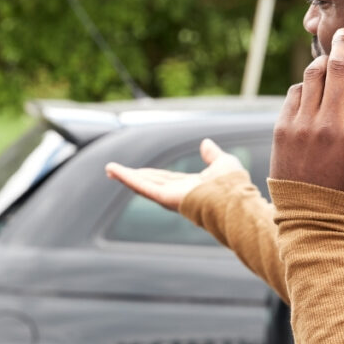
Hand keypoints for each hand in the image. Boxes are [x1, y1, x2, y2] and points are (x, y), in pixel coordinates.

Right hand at [105, 138, 245, 211]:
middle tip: (114, 171)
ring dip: (125, 176)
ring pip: (143, 185)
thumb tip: (206, 143)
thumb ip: (212, 155)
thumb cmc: (233, 186)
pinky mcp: (164, 198)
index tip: (138, 170)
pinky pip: (142, 187)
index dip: (151, 174)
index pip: (166, 179)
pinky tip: (114, 171)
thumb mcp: (223, 163)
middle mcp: (177, 193)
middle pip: (150, 182)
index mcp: (190, 187)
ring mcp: (170, 197)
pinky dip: (127, 178)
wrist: (233, 200)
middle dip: (133, 177)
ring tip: (109, 169)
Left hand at [270, 22, 343, 200]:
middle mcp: (329, 123)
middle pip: (337, 68)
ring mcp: (302, 125)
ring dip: (321, 61)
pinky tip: (311, 86)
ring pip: (312, 77)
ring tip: (328, 57)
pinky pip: (293, 95)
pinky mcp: (282, 130)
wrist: (312, 217)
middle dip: (342, 44)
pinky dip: (304, 85)